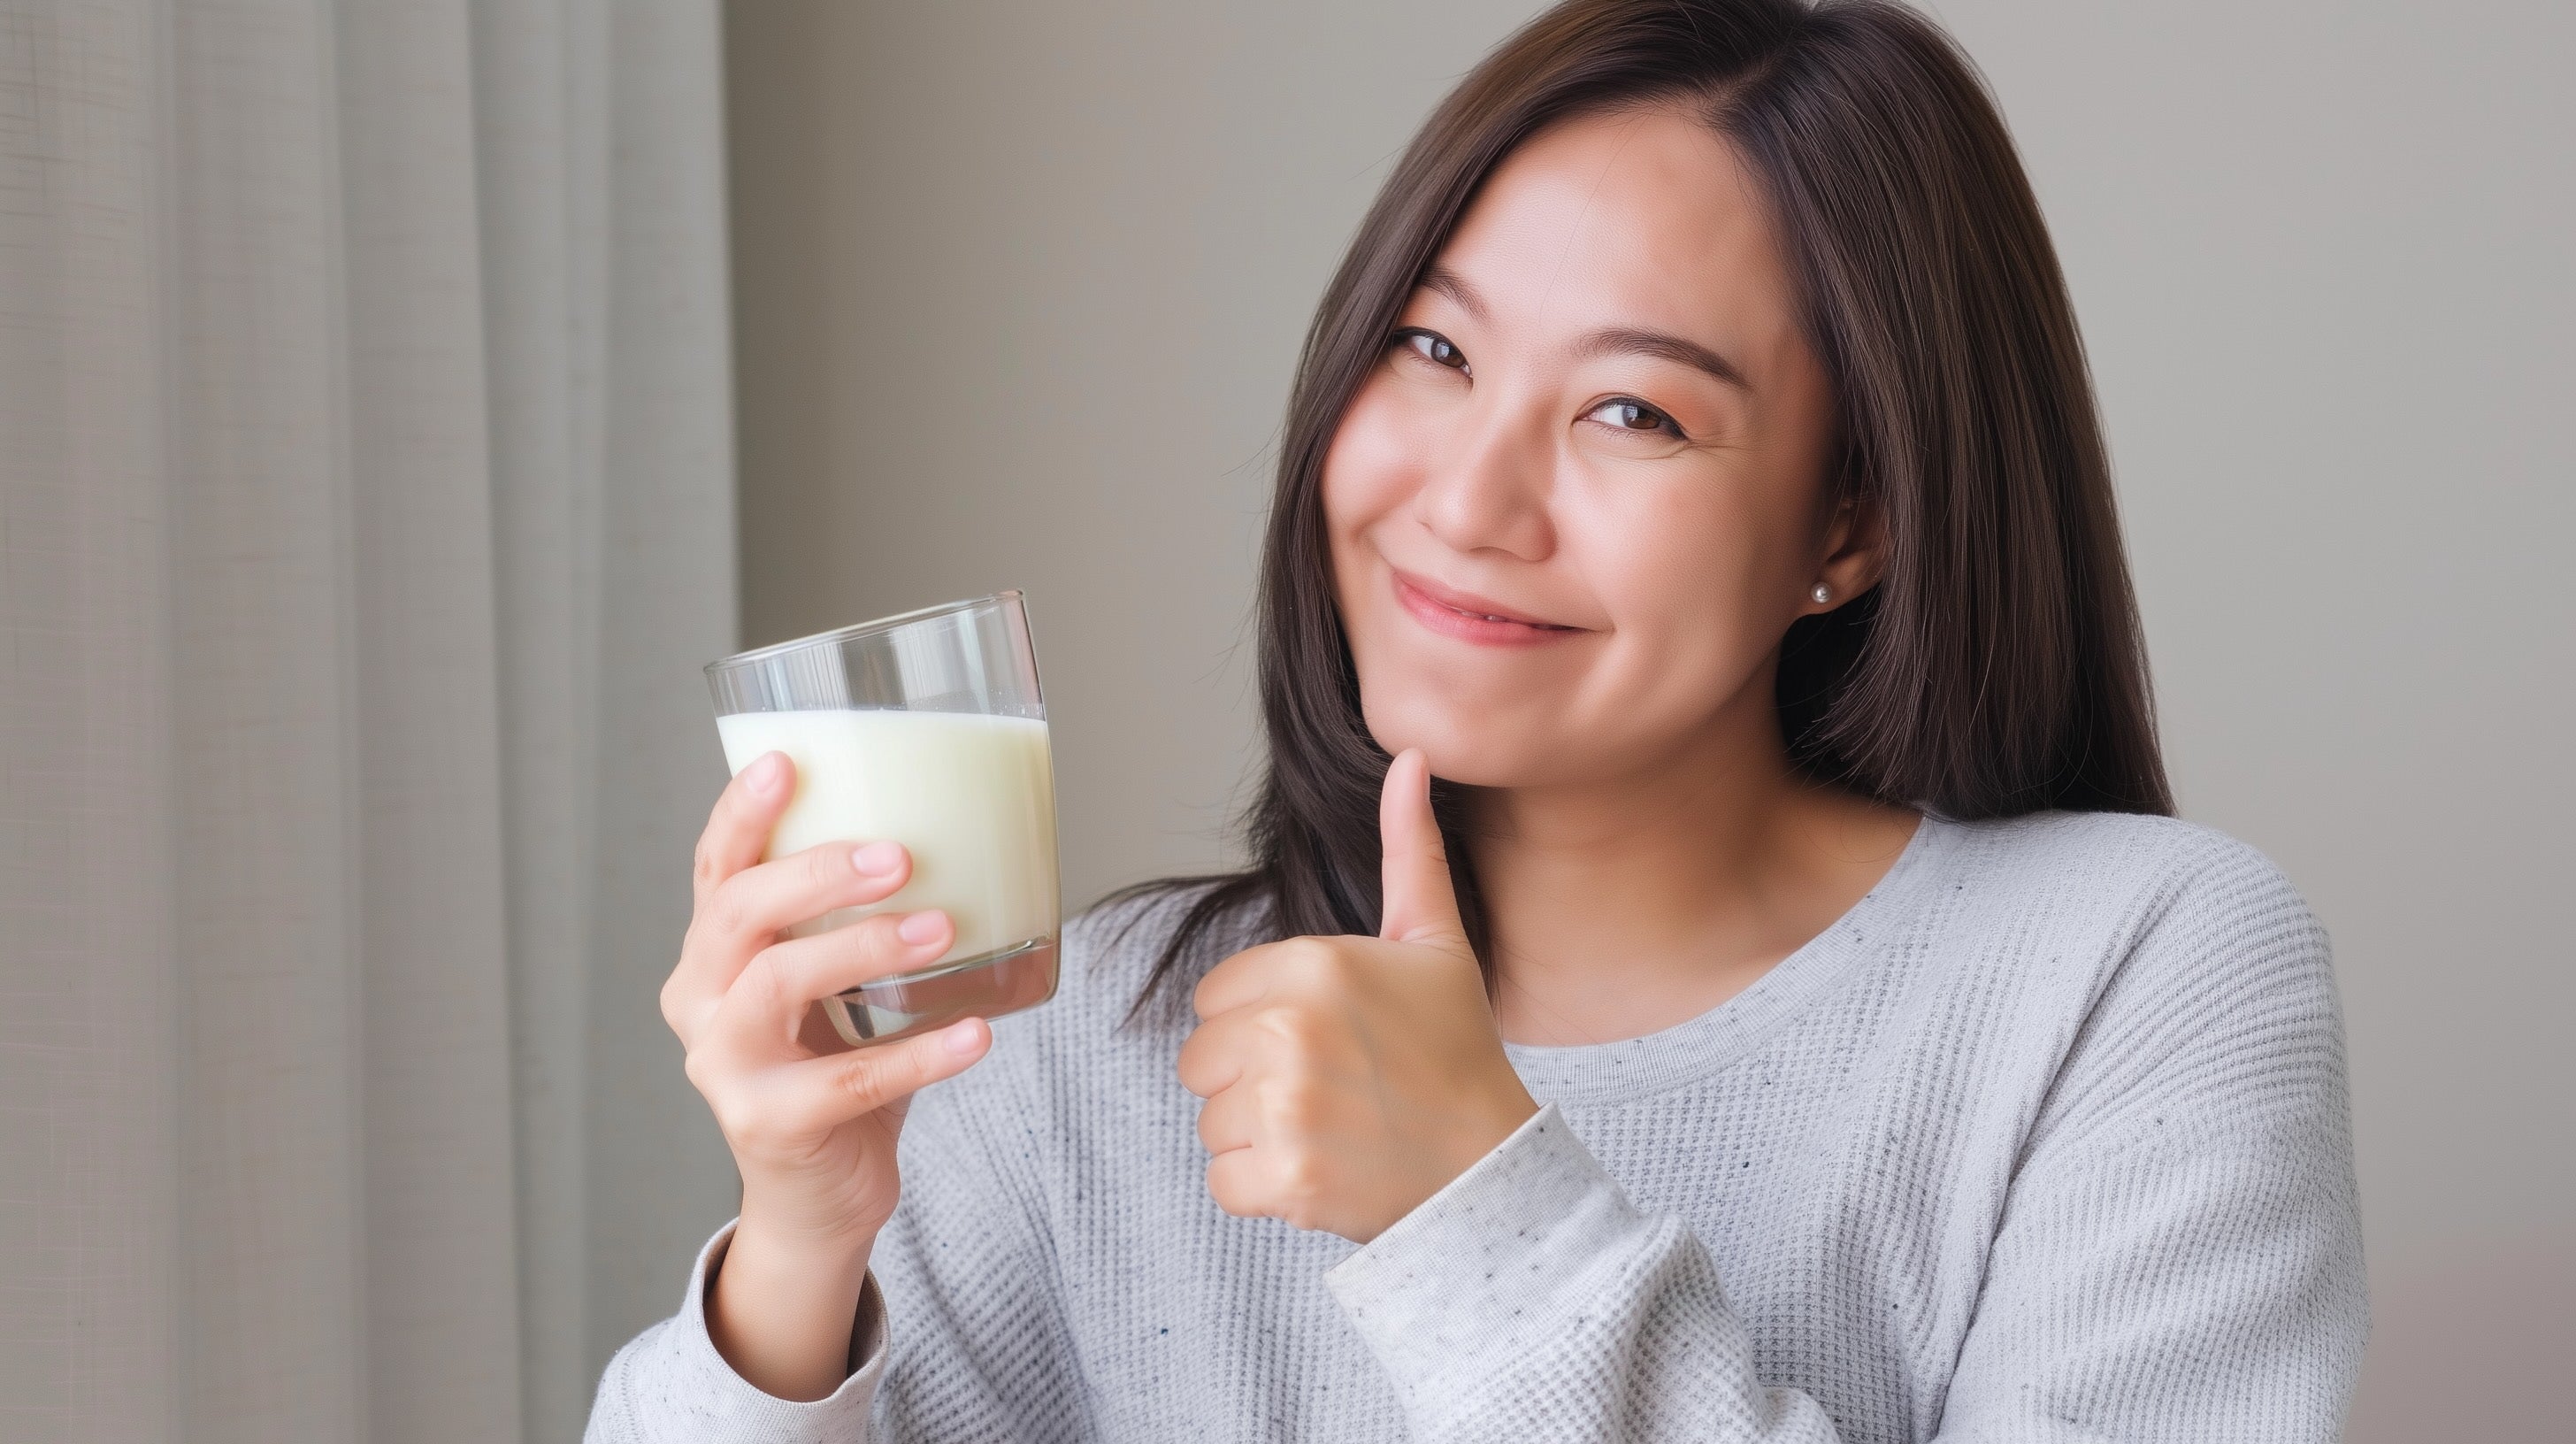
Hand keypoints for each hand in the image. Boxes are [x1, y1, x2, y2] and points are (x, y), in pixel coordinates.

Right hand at [662, 750, 992, 1399]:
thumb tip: (964, 825)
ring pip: (777, 986)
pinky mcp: (767, 1126)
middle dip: (816, 874)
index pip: (715, 869)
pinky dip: (921, 1055)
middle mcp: (701, 1004)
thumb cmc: (834, 1067)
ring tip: (942, 928)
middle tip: (898, 855)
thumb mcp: (834, 985)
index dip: (742, 813)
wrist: (817, 1196)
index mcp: (712, 956)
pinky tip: (977, 1035)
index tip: (786, 760)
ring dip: (864, 947)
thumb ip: (858, 919)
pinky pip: (847, 1082)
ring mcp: (725, 1068)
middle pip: (737, 915)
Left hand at [1177, 749, 1538, 1242]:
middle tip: (1328, 1090)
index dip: (1259, 1023)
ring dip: (1258, 1136)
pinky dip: (1263, 1190)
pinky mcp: (1284, 1178)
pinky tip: (1322, 1172)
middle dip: (1250, 1081)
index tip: (1324, 1041)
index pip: (1214, 998)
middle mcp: (1290, 1028)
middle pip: (1201, 1059)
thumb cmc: (1456, 1051)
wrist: (1490, 1167)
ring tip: (1331, 1130)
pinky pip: (1223, 1183)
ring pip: (1211, 1121)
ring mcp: (1285, 1107)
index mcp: (1314, 964)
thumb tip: (1409, 759)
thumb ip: (1408, 850)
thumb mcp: (1434, 942)